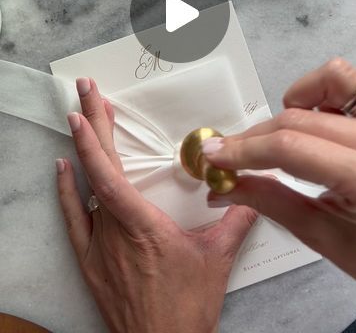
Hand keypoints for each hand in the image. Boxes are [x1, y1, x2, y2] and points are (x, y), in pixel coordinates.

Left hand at [56, 78, 256, 332]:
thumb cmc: (186, 308)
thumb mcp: (216, 260)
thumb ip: (235, 220)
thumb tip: (250, 193)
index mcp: (142, 226)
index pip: (110, 174)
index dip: (95, 138)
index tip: (86, 107)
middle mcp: (113, 231)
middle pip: (96, 167)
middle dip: (90, 123)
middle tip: (84, 91)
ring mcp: (98, 246)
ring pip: (83, 188)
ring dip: (81, 150)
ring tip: (79, 118)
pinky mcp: (90, 261)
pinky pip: (73, 218)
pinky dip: (66, 190)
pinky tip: (62, 168)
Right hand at [205, 58, 355, 280]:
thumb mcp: (331, 239)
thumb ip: (275, 204)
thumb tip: (228, 186)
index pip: (291, 148)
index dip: (244, 149)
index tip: (216, 156)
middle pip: (297, 119)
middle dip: (255, 137)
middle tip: (231, 155)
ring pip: (330, 78)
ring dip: (293, 104)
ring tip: (283, 138)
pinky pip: (348, 79)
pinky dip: (322, 90)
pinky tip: (315, 121)